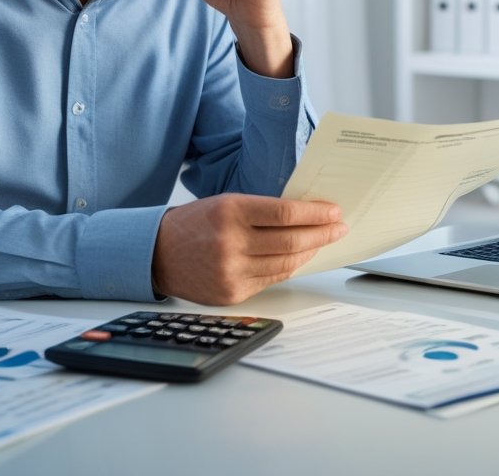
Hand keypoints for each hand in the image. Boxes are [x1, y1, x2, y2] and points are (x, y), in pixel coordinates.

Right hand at [151, 194, 347, 305]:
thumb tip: (307, 216)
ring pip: (287, 263)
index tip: (334, 211)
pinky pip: (273, 279)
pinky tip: (299, 257)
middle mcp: (231, 243)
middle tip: (339, 227)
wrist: (159, 254)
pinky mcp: (232, 293)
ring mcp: (232, 272)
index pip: (285, 213)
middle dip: (322, 233)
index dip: (316, 213)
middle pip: (292, 240)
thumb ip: (262, 210)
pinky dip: (290, 267)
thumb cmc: (197, 224)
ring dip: (311, 251)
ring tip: (322, 242)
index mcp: (230, 211)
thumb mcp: (226, 204)